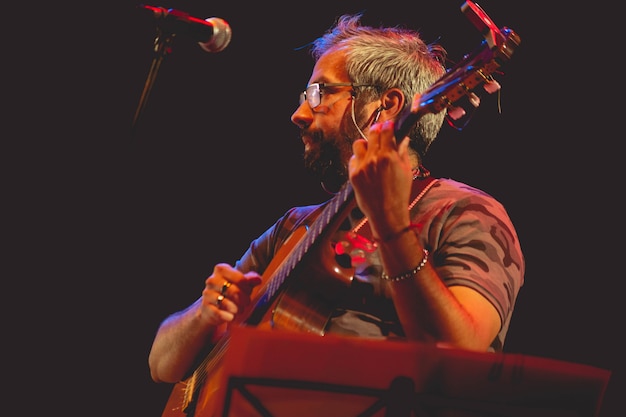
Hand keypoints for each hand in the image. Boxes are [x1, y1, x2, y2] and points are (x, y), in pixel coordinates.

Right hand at [201, 263, 261, 323]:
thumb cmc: (229, 292)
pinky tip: (231, 317)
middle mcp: (212, 280)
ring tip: (240, 310)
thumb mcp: (240, 283)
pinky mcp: (205, 307)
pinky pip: (218, 313)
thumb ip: (250, 280)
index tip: (248, 291)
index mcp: (221, 270)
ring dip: (236, 309)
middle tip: (246, 303)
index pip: (239, 277)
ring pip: (225, 302)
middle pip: (233, 290)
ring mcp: (207, 294)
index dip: (247, 287)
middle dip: (243, 299)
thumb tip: (258, 279)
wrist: (212, 306)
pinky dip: (227, 316)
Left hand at [349, 120, 413, 237]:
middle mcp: (374, 159)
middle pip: (372, 134)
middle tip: (379, 133)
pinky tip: (364, 165)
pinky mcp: (353, 175)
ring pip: (359, 144)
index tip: (389, 124)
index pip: (386, 131)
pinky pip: (353, 159)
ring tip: (370, 151)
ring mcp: (362, 166)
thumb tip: (403, 140)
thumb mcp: (407, 171)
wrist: (387, 214)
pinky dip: (358, 159)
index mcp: (389, 156)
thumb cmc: (400, 194)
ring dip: (365, 144)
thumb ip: (402, 153)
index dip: (388, 125)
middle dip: (377, 130)